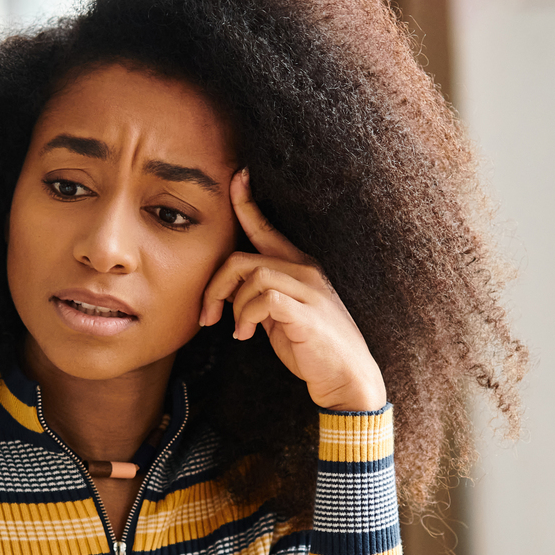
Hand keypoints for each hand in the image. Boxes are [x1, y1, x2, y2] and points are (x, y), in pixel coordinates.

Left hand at [198, 170, 385, 412]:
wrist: (347, 377)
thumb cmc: (313, 348)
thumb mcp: (282, 316)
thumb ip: (261, 298)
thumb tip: (231, 293)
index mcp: (299, 267)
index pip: (268, 228)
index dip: (248, 202)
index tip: (236, 177)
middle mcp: (305, 271)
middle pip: (243, 258)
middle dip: (215, 285)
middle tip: (207, 314)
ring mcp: (308, 290)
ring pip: (252, 276)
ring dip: (233, 305)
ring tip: (236, 331)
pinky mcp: (306, 312)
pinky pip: (264, 299)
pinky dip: (246, 316)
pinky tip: (245, 335)